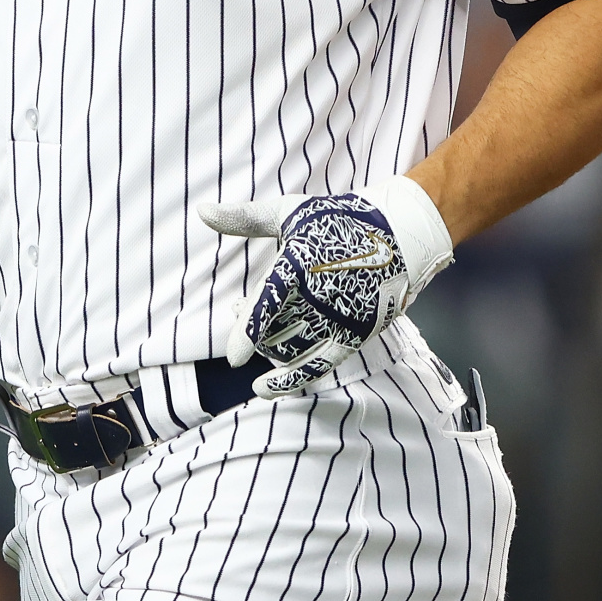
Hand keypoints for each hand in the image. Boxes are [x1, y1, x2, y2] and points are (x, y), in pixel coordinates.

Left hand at [201, 176, 453, 398]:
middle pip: (274, 331)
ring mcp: (338, 317)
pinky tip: (265, 388)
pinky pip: (318, 365)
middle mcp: (318, 295)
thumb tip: (201, 211)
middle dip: (253, 332)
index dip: (246, 334)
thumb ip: (244, 219)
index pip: (264, 307)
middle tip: (242, 315)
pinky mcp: (355, 333)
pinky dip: (290, 381)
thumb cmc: (339, 219)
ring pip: (292, 349)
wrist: (400, 234)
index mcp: (298, 264)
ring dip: (270, 351)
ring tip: (260, 339)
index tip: (232, 356)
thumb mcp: (289, 213)